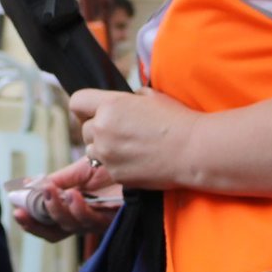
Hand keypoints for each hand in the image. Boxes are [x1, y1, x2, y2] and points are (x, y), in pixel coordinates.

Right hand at [13, 156, 118, 241]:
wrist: (133, 161)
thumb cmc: (109, 167)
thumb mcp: (78, 172)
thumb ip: (56, 181)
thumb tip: (29, 186)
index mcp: (73, 210)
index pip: (48, 224)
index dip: (32, 222)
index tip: (17, 211)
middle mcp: (84, 220)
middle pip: (56, 233)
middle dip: (36, 223)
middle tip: (22, 210)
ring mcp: (98, 222)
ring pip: (70, 226)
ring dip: (55, 209)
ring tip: (49, 190)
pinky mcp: (113, 219)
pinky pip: (92, 220)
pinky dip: (78, 209)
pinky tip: (73, 195)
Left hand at [70, 86, 199, 189]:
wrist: (194, 151)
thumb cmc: (177, 120)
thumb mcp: (152, 96)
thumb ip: (129, 98)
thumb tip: (124, 101)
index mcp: (110, 105)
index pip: (77, 102)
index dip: (84, 107)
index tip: (93, 112)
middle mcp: (102, 129)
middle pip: (85, 130)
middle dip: (98, 131)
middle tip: (121, 133)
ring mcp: (107, 154)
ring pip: (92, 151)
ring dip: (104, 150)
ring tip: (130, 148)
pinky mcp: (115, 174)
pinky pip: (107, 168)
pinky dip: (117, 165)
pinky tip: (138, 161)